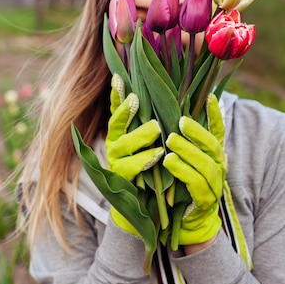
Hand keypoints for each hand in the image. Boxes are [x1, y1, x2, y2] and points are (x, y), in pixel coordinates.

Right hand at [106, 74, 162, 234]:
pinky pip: (130, 168)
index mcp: (123, 132)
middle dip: (124, 111)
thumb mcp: (157, 140)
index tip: (118, 79)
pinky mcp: (122, 180)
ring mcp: (116, 162)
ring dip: (139, 136)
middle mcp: (115, 144)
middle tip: (137, 99)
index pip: (117, 109)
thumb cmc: (156, 166)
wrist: (151, 205)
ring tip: (156, 128)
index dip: (116, 95)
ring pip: (122, 145)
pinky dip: (144, 160)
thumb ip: (158, 120)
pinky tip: (157, 155)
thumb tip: (169, 93)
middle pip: (115, 124)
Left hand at [164, 94, 225, 245]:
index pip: (218, 131)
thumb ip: (179, 138)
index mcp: (213, 154)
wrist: (186, 220)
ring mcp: (215, 184)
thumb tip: (167, 112)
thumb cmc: (180, 183)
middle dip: (196, 132)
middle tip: (180, 121)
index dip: (215, 115)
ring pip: (205, 164)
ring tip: (170, 139)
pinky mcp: (205, 199)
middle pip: (211, 145)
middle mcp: (218, 166)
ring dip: (187, 150)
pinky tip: (169, 161)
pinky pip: (196, 183)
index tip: (208, 96)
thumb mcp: (180, 157)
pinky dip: (182, 171)